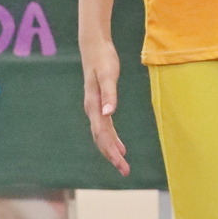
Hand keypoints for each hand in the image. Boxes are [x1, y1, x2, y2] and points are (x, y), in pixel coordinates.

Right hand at [82, 36, 128, 176]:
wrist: (94, 47)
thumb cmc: (102, 59)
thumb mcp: (108, 75)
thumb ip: (109, 94)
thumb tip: (108, 113)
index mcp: (94, 106)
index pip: (102, 135)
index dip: (111, 151)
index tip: (121, 164)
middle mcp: (92, 110)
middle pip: (101, 139)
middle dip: (112, 156)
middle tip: (125, 171)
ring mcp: (95, 108)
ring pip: (102, 135)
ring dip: (112, 151)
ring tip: (123, 164)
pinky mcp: (100, 104)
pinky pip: (105, 128)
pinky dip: (112, 139)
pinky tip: (121, 147)